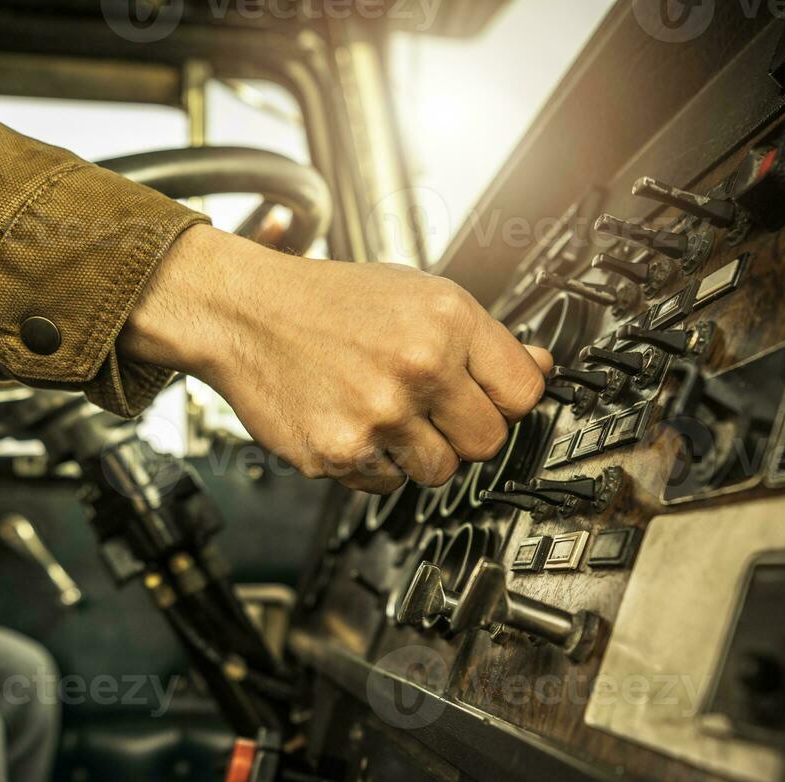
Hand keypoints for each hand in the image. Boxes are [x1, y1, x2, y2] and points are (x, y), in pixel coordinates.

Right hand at [121, 224, 553, 492]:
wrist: (244, 311)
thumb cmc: (330, 302)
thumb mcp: (417, 293)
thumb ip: (481, 336)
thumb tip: (539, 368)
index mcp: (446, 321)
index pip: (524, 394)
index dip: (508, 402)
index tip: (492, 401)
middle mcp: (418, 366)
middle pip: (488, 443)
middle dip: (465, 433)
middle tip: (433, 411)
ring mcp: (378, 414)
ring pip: (439, 472)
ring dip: (418, 453)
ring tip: (386, 413)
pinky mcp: (340, 452)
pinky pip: (385, 484)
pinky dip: (373, 463)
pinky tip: (352, 423)